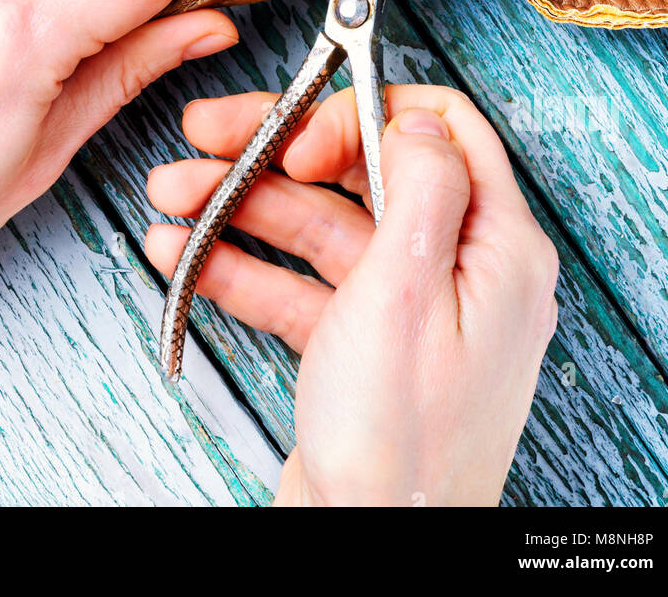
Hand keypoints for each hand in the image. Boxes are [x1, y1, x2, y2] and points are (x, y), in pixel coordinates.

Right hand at [146, 84, 558, 506]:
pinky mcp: (365, 346)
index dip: (363, 115)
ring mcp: (409, 310)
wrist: (365, 553)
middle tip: (206, 137)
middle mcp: (459, 270)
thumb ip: (422, 187)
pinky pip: (303, 284)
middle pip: (363, 174)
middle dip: (275, 153)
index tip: (301, 130)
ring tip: (172, 197)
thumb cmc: (398, 444)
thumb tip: (421, 118)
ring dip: (242, 206)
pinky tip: (184, 253)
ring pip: (322, 227)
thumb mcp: (407, 291)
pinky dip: (245, 266)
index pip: (442, 131)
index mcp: (496, 247)